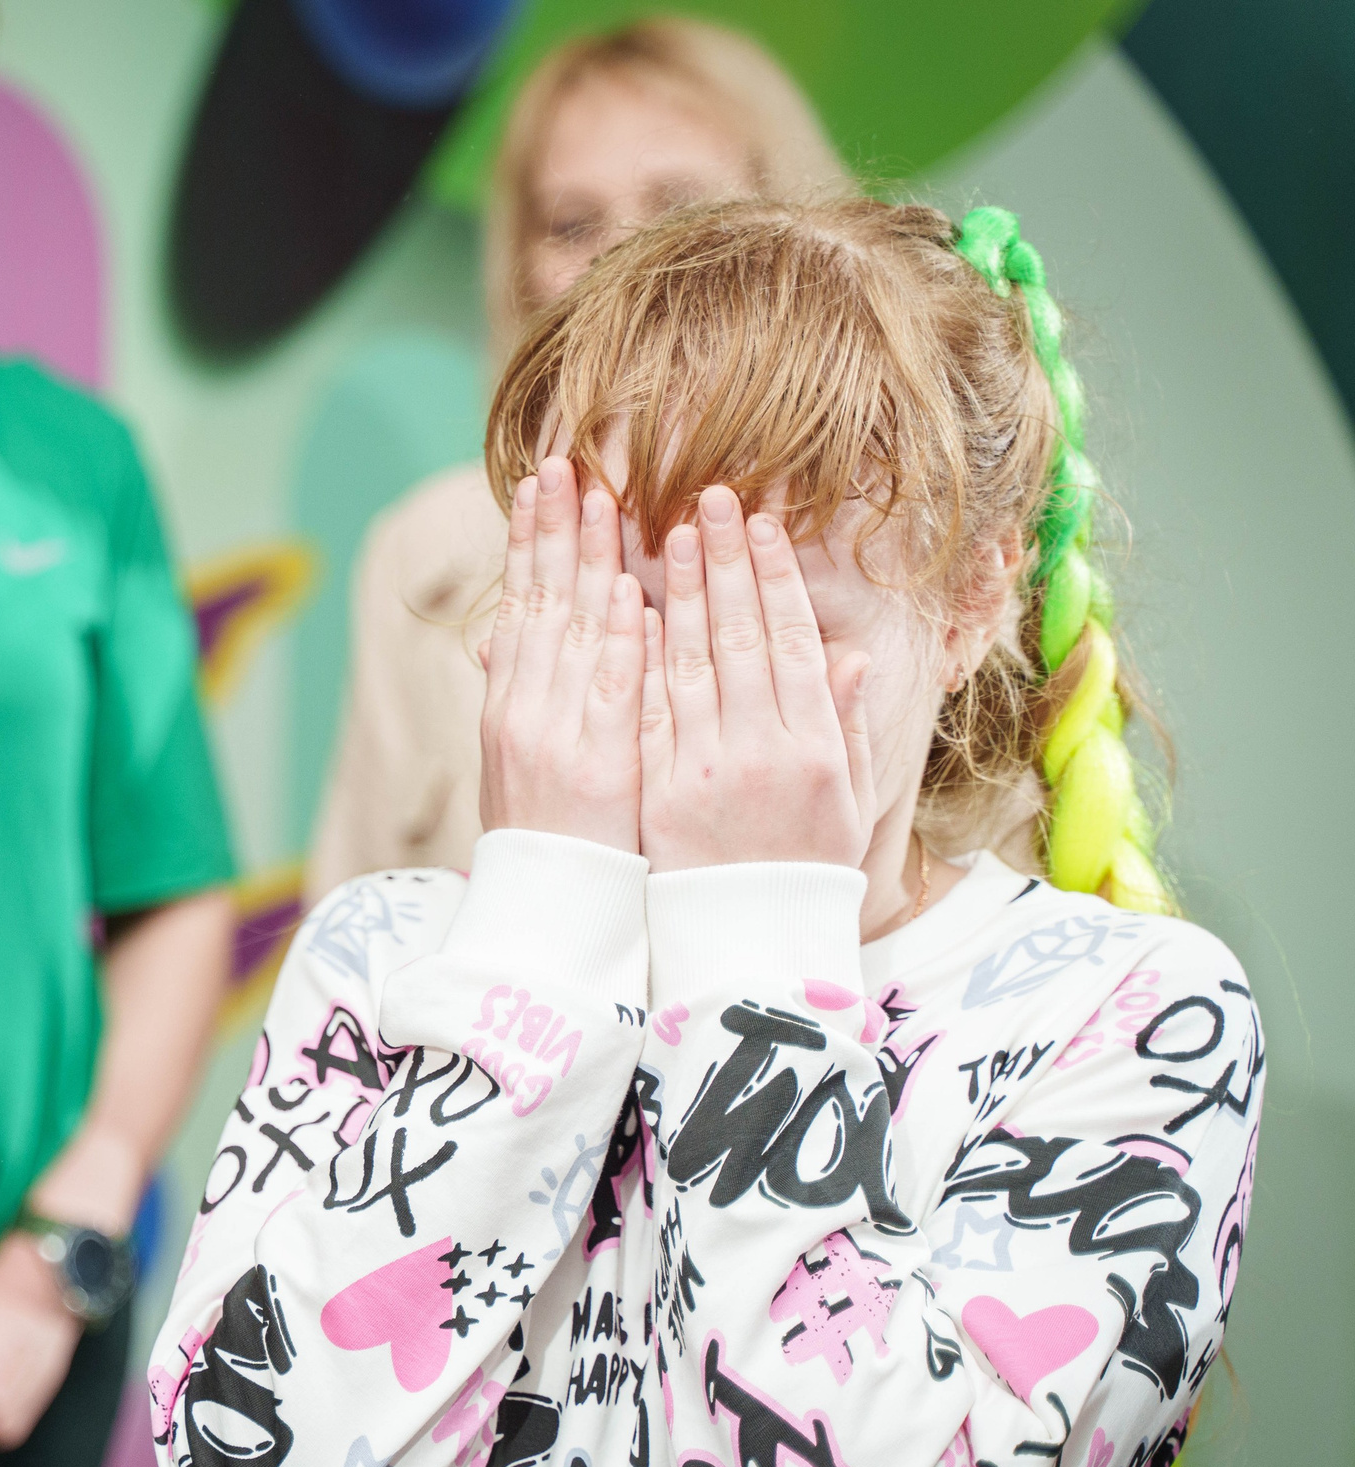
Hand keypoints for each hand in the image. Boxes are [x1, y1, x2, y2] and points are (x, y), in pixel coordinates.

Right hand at [477, 457, 645, 852]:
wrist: (550, 916)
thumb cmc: (548, 841)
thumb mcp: (514, 767)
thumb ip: (518, 697)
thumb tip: (502, 639)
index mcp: (507, 707)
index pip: (521, 603)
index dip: (530, 540)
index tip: (539, 483)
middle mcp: (524, 712)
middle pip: (541, 602)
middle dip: (553, 529)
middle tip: (564, 463)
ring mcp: (558, 737)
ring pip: (576, 633)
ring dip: (589, 563)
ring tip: (602, 499)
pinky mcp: (598, 766)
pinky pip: (614, 691)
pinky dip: (621, 639)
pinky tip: (631, 590)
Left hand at [639, 487, 873, 870]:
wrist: (750, 949)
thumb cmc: (804, 867)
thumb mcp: (846, 800)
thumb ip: (845, 725)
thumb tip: (853, 657)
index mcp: (816, 747)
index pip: (794, 642)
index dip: (775, 579)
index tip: (761, 525)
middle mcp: (764, 750)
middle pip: (740, 637)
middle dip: (723, 563)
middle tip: (708, 500)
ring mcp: (707, 770)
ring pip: (690, 663)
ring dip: (678, 593)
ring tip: (667, 535)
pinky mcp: (660, 792)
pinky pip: (648, 712)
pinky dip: (640, 657)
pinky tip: (630, 609)